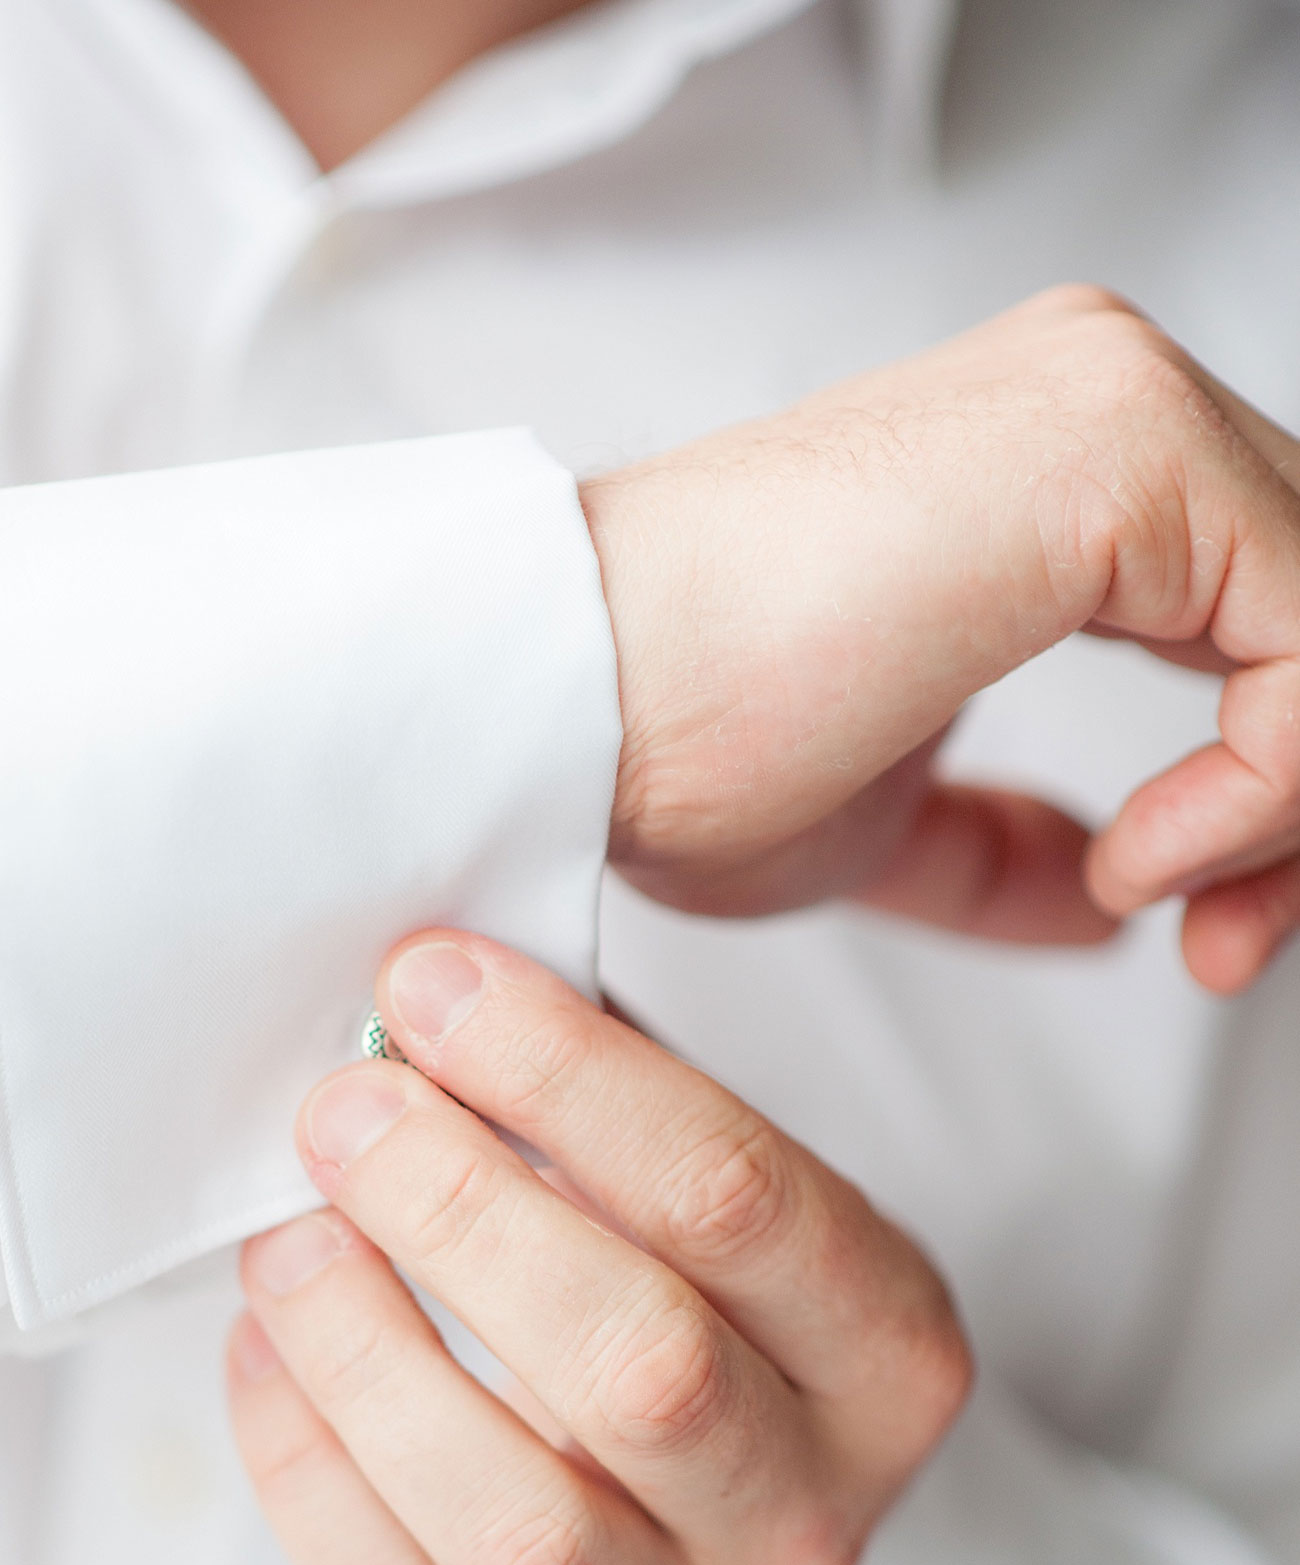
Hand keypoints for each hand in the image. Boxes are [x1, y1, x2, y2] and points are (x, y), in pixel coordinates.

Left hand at [226, 934, 970, 1564]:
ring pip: (520, 1524)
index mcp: (887, 1351)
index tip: (429, 984)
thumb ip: (605, 1103)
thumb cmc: (698, 1304)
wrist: (711, 1517)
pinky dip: (304, 1470)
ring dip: (371, 1355)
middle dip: (462, 1215)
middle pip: (639, 1367)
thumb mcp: (717, 1194)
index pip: (739, 1200)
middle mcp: (808, 1509)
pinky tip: (263, 1348)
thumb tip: (425, 994)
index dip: (567, 1078)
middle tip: (343, 1109)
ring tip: (286, 1238)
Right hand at [583, 285, 1299, 991]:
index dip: (1263, 793)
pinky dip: (1265, 779)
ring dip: (1288, 808)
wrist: (560, 711)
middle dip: (1294, 811)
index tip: (1190, 921)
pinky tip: (1141, 856)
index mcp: (1043, 466)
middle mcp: (1096, 402)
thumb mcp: (878, 820)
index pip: (1258, 617)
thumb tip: (1105, 902)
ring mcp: (1114, 406)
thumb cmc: (660, 741)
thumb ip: (1006, 841)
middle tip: (1224, 939)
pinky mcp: (1123, 451)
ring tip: (1165, 896)